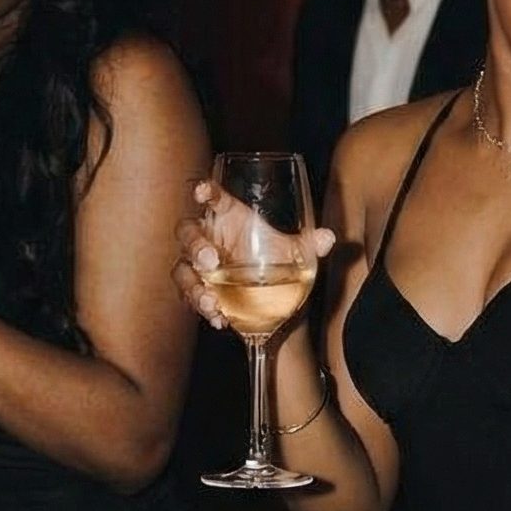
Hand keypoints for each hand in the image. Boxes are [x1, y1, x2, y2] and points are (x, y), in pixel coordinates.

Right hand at [174, 183, 335, 332]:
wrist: (276, 301)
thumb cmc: (278, 262)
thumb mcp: (297, 254)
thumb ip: (310, 245)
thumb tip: (328, 238)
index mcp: (230, 217)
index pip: (214, 199)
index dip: (205, 191)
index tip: (201, 192)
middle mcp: (209, 237)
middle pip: (188, 232)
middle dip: (196, 246)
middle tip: (212, 262)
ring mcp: (198, 266)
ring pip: (182, 269)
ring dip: (193, 285)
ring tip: (211, 302)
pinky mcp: (197, 290)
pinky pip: (189, 297)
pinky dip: (202, 308)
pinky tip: (219, 319)